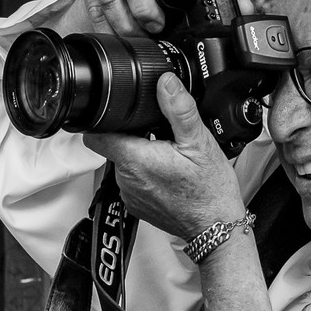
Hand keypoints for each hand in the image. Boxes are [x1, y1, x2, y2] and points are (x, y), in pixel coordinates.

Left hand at [81, 74, 245, 240]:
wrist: (214, 227)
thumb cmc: (209, 190)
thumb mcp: (199, 142)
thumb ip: (179, 109)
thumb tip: (166, 83)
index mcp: (136, 160)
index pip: (96, 136)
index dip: (103, 120)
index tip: (117, 114)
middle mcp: (126, 180)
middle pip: (113, 147)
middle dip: (131, 135)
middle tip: (158, 134)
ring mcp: (130, 195)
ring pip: (123, 163)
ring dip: (139, 154)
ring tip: (166, 154)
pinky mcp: (136, 205)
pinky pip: (132, 181)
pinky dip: (145, 173)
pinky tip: (167, 172)